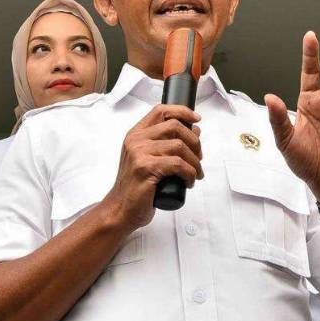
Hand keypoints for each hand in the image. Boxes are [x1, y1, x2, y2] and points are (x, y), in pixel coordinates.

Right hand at [100, 104, 202, 229]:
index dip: (182, 111)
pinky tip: (188, 182)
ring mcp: (139, 154)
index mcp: (136, 135)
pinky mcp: (145, 169)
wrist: (121, 209)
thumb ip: (165, 144)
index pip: (161, 111)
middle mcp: (136, 141)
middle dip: (194, 142)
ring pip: (179, 146)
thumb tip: (194, 129)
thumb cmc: (136, 187)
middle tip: (198, 157)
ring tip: (195, 174)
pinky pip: (178, 164)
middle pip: (174, 126)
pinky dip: (189, 173)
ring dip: (194, 162)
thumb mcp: (147, 160)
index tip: (196, 119)